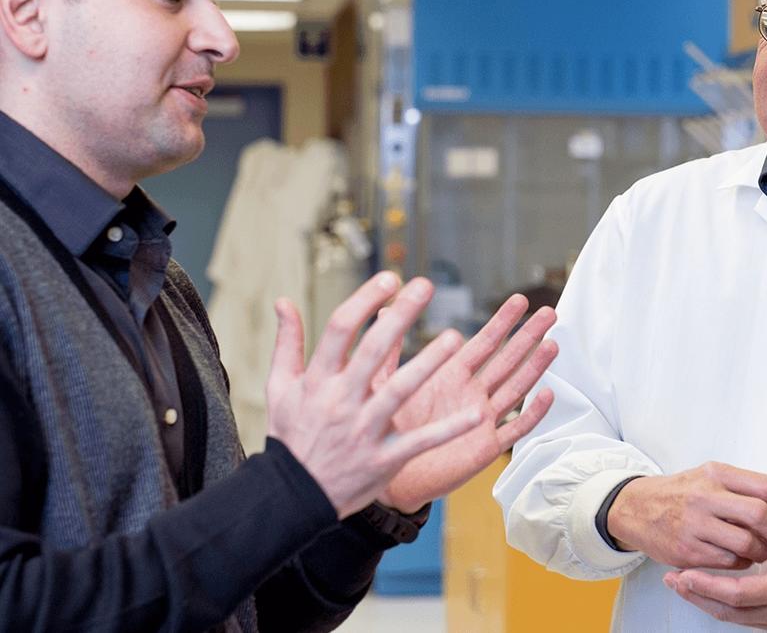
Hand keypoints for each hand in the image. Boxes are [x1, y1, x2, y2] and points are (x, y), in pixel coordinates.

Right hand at [266, 273, 485, 517]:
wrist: (292, 497)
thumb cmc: (292, 436)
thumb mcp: (279, 389)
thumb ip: (288, 344)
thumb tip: (284, 301)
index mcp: (317, 381)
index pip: (339, 331)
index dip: (364, 301)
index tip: (389, 278)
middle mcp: (340, 401)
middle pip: (370, 352)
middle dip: (398, 317)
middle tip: (425, 286)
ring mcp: (363, 431)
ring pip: (398, 391)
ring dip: (427, 363)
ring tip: (455, 337)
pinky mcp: (383, 458)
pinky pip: (421, 441)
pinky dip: (450, 430)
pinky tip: (478, 414)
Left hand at [375, 293, 557, 512]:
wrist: (390, 478)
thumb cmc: (387, 431)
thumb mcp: (384, 384)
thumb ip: (389, 350)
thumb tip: (385, 311)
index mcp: (451, 376)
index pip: (483, 342)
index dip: (502, 321)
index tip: (520, 301)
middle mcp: (471, 394)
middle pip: (507, 359)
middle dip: (528, 336)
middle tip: (548, 314)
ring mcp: (482, 419)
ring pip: (516, 388)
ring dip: (535, 367)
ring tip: (553, 345)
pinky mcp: (487, 446)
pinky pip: (515, 427)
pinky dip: (532, 413)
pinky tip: (546, 395)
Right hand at [608, 462, 766, 569]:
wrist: (636, 508)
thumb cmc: (680, 494)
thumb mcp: (708, 475)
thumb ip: (740, 485)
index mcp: (716, 474)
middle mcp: (706, 496)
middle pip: (761, 515)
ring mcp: (695, 524)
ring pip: (747, 543)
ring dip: (761, 552)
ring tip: (759, 551)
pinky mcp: (687, 550)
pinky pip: (729, 561)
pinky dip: (741, 563)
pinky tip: (739, 558)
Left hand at [664, 523, 766, 630]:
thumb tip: (746, 526)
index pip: (736, 593)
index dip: (705, 585)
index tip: (683, 574)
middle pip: (728, 612)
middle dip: (696, 596)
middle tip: (673, 581)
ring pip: (737, 618)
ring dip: (708, 602)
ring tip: (685, 585)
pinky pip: (750, 618)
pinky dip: (728, 606)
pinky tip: (714, 593)